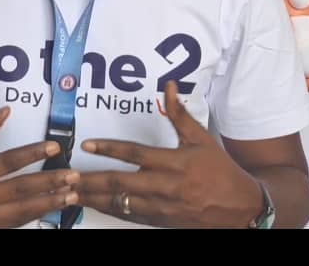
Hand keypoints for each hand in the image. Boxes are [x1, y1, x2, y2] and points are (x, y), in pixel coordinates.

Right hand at [0, 106, 78, 227]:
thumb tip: (5, 111)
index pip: (9, 162)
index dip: (34, 153)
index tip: (54, 147)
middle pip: (22, 191)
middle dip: (50, 183)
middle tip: (73, 176)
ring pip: (21, 213)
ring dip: (48, 204)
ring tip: (69, 196)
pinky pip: (11, 226)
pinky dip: (30, 218)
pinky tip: (47, 211)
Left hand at [77, 82, 260, 227]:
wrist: (241, 209)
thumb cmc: (220, 170)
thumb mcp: (201, 139)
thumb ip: (180, 114)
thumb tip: (168, 86)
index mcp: (175, 163)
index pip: (136, 154)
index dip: (110, 148)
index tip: (87, 144)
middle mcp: (166, 187)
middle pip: (122, 184)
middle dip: (91, 181)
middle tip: (67, 178)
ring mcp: (163, 208)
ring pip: (122, 205)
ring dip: (95, 199)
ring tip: (70, 194)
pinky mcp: (162, 222)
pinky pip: (131, 217)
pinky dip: (111, 211)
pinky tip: (94, 205)